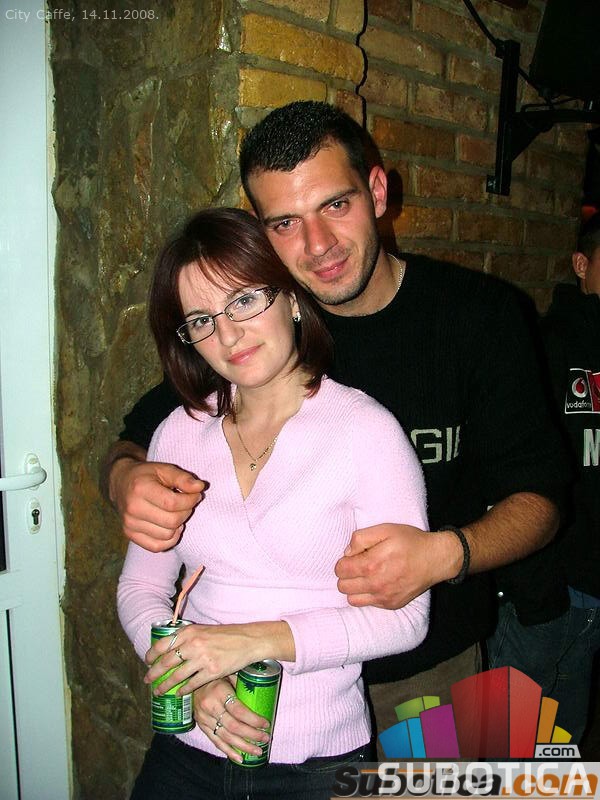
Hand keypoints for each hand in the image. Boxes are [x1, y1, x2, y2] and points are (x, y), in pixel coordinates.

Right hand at [111, 457, 204, 551]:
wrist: (121, 483)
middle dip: (186, 512)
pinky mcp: (130, 535)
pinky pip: (157, 546)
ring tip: (177, 512)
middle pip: (172, 521)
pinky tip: (171, 526)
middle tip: (187, 503)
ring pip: (167, 535)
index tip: (195, 494)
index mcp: (140, 489)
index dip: (191, 500)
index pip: (173, 504)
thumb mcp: (164, 469)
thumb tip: (200, 487)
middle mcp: (132, 509)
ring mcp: (129, 524)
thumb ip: (183, 478)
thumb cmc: (146, 476)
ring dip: (178, 525)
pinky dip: (169, 539)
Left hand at [143, 620, 292, 693]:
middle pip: (165, 662)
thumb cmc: (226, 635)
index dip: (151, 655)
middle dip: (153, 674)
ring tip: (159, 691)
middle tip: (147, 680)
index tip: (147, 662)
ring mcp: (202, 659)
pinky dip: (183, 690)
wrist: (249, 640)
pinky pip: (192, 684)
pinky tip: (179, 693)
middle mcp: (193, 644)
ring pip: (176, 676)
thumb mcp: (204, 630)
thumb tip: (170, 649)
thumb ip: (187, 637)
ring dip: (165, 685)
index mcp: (189, 632)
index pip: (162, 644)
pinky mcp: (212, 672)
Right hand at [193, 677, 269, 762]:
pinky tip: (240, 758)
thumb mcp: (228, 674)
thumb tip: (260, 694)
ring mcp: (204, 719)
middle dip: (251, 735)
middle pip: (233, 726)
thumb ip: (241, 684)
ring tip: (257, 751)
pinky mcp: (202, 727)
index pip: (238, 710)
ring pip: (225, 737)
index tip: (266, 724)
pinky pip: (216, 741)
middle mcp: (210, 707)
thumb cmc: (215, 678)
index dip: (253, 719)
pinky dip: (228, 751)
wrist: (190, 683)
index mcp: (219, 691)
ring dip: (243, 746)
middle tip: (265, 738)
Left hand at [335, 523, 460, 608]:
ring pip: (351, 598)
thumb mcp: (385, 529)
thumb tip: (347, 553)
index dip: (344, 561)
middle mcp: (376, 584)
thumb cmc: (410, 541)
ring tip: (366, 575)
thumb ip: (361, 538)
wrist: (436, 559)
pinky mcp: (391, 605)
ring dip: (354, 587)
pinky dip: (366, 595)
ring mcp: (384, 597)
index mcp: (372, 563)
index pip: (341, 569)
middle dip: (346, 574)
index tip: (354, 556)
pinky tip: (376, 583)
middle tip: (359, 565)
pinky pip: (366, 604)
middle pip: (342, 586)